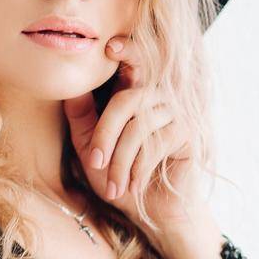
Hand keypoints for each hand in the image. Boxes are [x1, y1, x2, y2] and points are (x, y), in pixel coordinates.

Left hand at [62, 35, 203, 234]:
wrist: (151, 211)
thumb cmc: (119, 177)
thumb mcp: (90, 148)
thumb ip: (82, 118)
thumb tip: (70, 87)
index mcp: (133, 94)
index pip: (134, 63)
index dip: (127, 51)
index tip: (110, 47)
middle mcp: (157, 97)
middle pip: (126, 101)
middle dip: (104, 134)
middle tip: (94, 163)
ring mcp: (176, 113)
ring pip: (138, 127)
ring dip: (121, 161)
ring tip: (114, 186)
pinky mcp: (188, 133)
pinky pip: (155, 144)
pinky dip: (138, 168)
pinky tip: (134, 185)